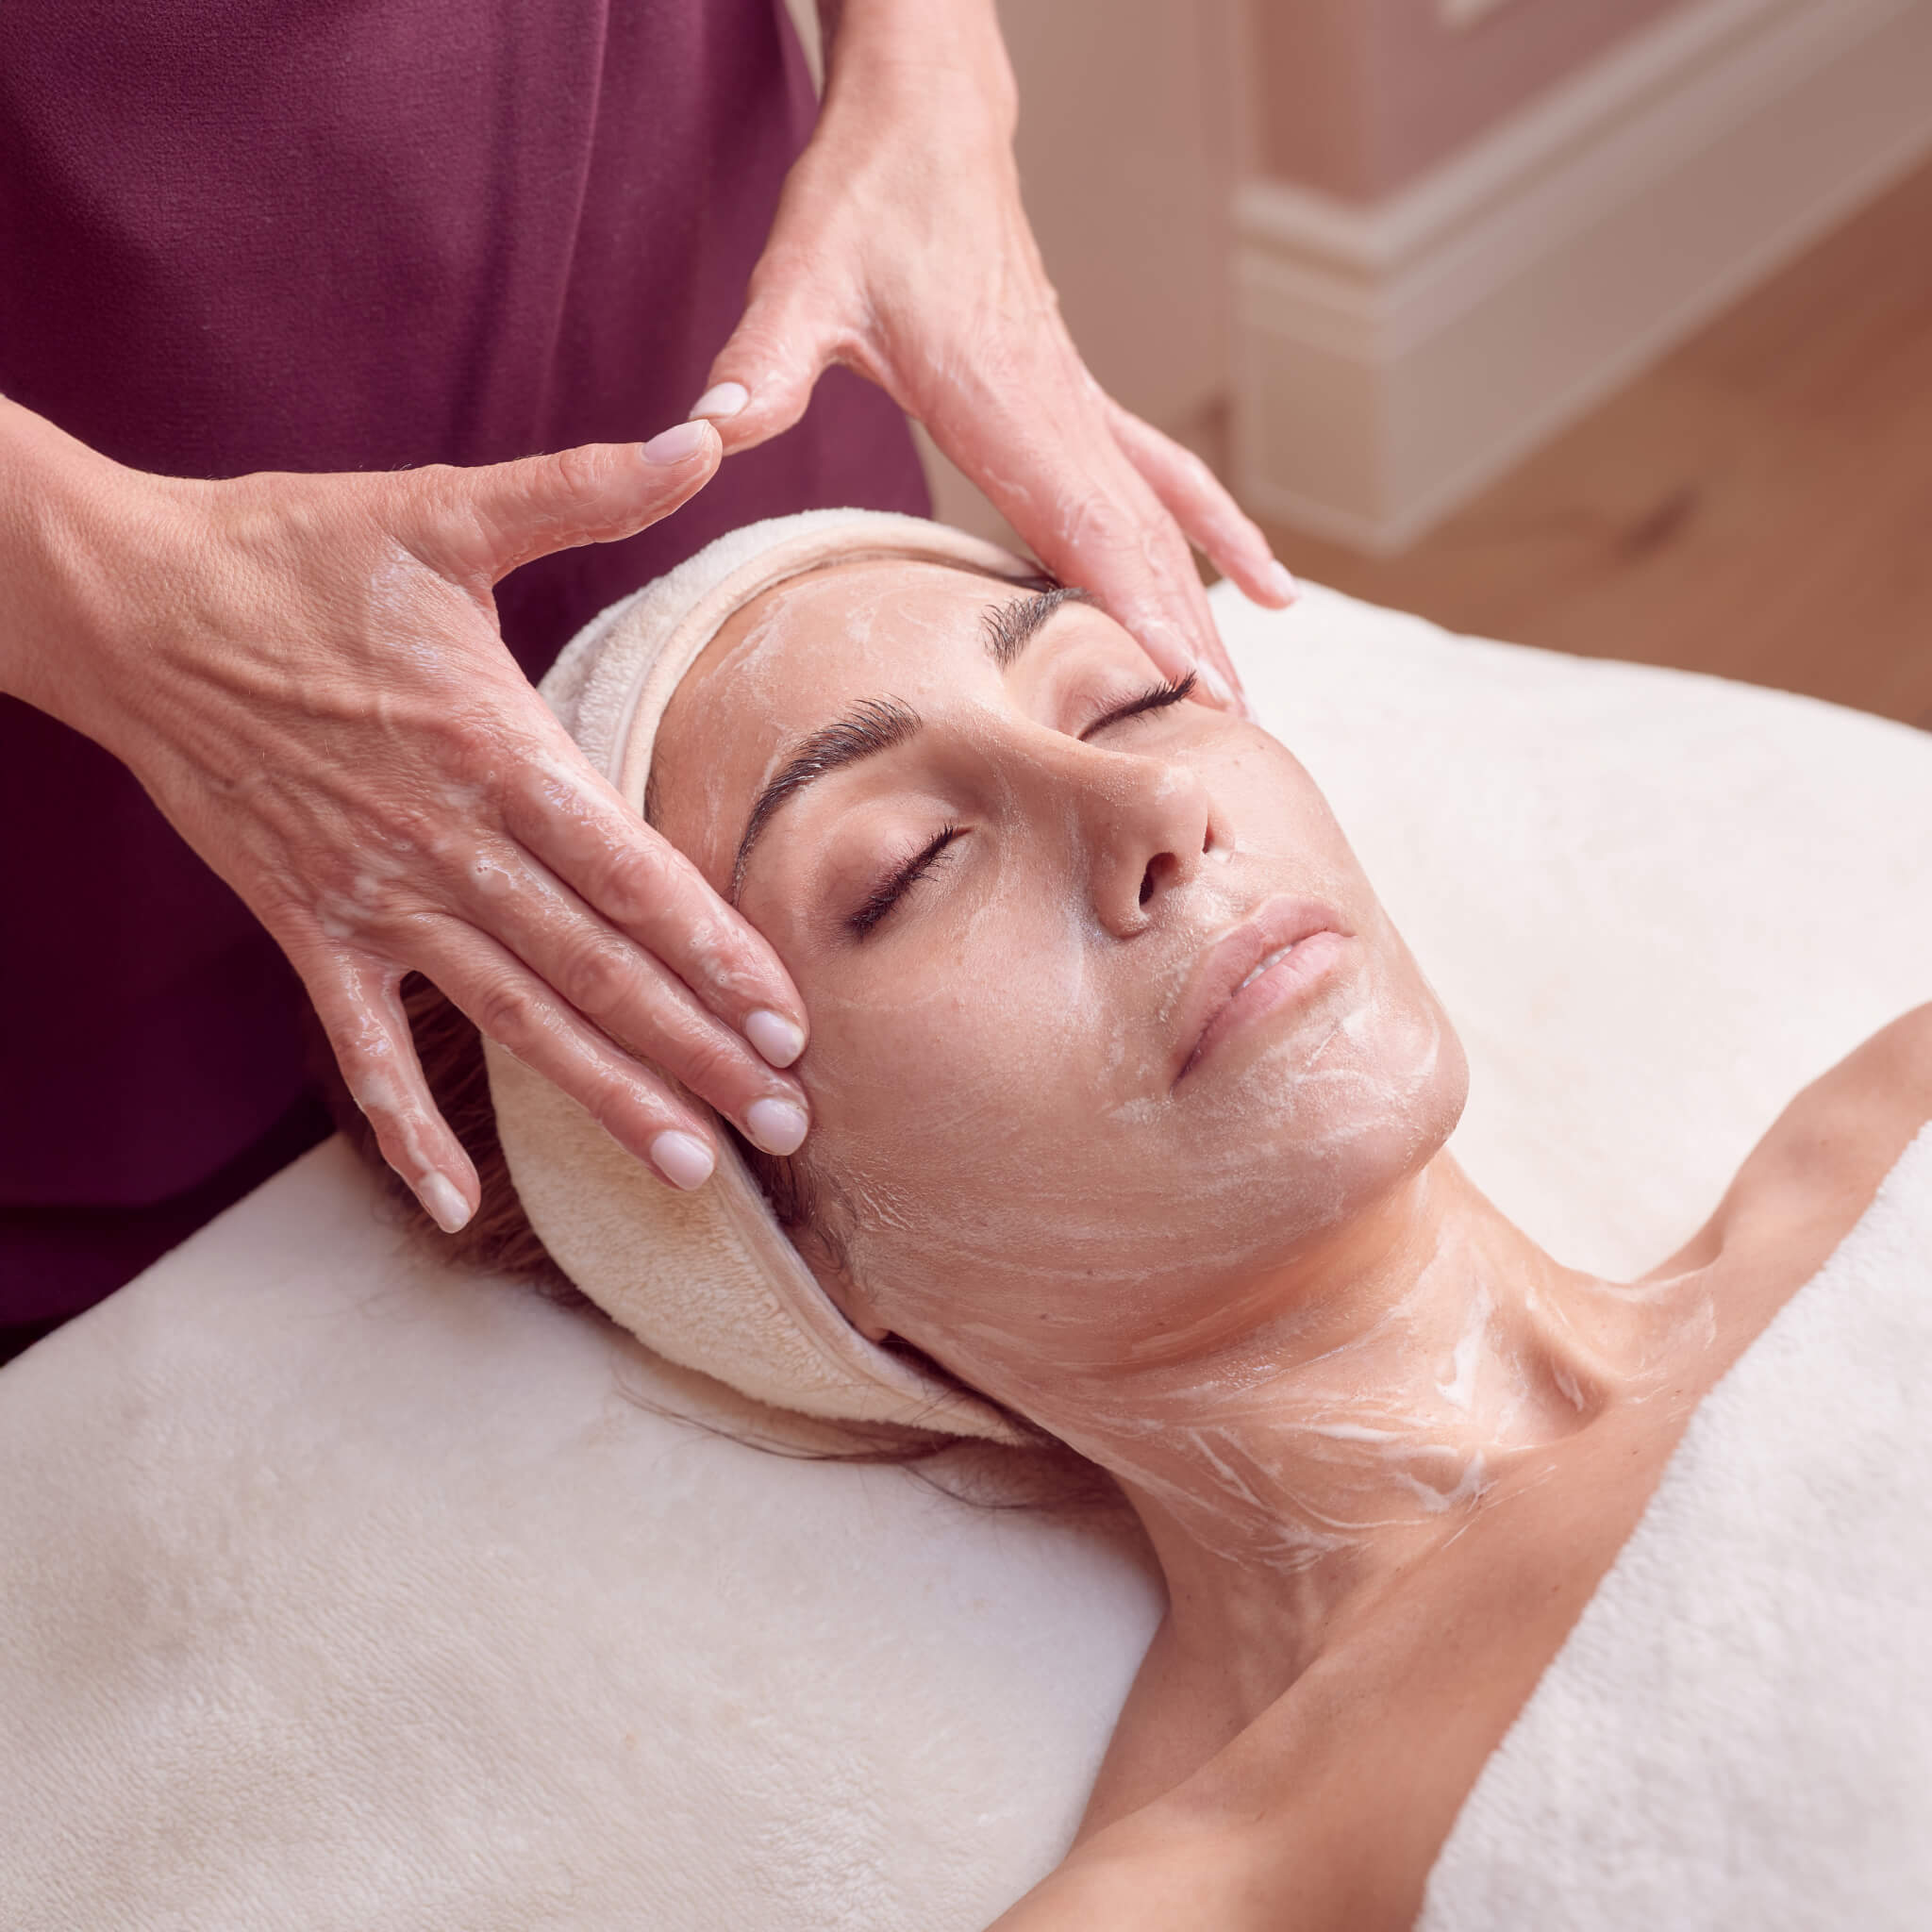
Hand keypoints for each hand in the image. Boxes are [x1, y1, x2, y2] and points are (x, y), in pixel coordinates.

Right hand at [1, 402, 813, 1229]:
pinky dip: (401, 1125)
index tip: (789, 1025)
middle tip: (787, 1128)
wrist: (127, 602)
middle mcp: (444, 842)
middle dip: (696, 1052)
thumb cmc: (294, 551)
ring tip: (687, 1167)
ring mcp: (370, 898)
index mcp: (492, 747)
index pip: (630, 874)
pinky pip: (359, 1046)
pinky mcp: (306, 927)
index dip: (714, 955)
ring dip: (600, 1098)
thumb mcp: (442, 510)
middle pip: (595, 968)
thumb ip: (582, 490)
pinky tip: (448, 1205)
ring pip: (509, 1018)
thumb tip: (702, 433)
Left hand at [690, 0, 1293, 707]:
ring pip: (1166, 525)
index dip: (1139, 607)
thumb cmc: (866, 197)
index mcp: (1005, 396)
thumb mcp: (800, 276)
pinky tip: (1270, 585)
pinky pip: (1169, 483)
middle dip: (1190, 643)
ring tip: (1246, 705)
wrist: (928, 117)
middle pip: (1144, 544)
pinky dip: (1222, 536)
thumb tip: (710, 432)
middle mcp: (1063, 410)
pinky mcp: (1080, 402)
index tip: (1184, 682)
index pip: (1086, 523)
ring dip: (1209, 611)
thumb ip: (760, 363)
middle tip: (1232, 737)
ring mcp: (1081, 407)